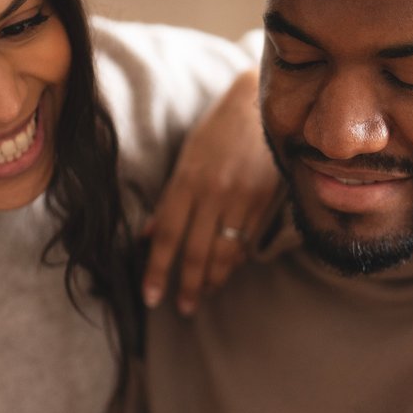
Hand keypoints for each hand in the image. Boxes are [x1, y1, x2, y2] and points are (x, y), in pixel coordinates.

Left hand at [143, 67, 279, 315]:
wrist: (261, 104)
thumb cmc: (217, 130)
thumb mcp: (186, 159)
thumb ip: (169, 201)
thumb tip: (146, 236)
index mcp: (187, 181)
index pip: (167, 236)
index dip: (157, 270)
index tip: (150, 297)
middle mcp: (214, 193)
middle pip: (196, 252)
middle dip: (187, 286)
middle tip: (181, 308)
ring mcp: (242, 199)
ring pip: (225, 253)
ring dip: (213, 280)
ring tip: (203, 295)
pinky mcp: (266, 201)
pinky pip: (247, 241)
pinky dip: (235, 261)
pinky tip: (226, 271)